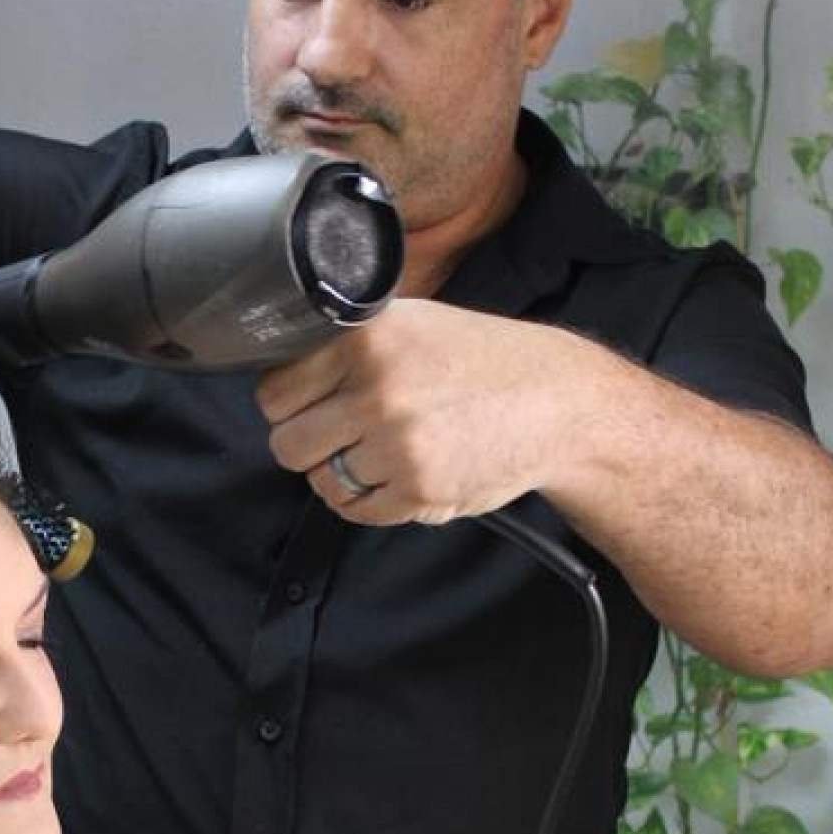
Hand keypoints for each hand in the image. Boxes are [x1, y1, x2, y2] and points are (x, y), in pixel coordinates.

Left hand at [254, 300, 576, 525]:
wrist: (557, 404)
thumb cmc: (484, 361)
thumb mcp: (414, 323)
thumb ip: (349, 344)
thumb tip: (281, 376)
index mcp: (368, 339)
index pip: (275, 392)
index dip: (288, 406)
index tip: (310, 407)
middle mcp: (378, 390)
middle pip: (288, 444)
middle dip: (309, 447)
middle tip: (340, 438)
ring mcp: (398, 444)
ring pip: (321, 482)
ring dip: (340, 476)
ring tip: (376, 457)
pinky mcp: (419, 490)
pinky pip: (357, 510)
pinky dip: (369, 501)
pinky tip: (397, 476)